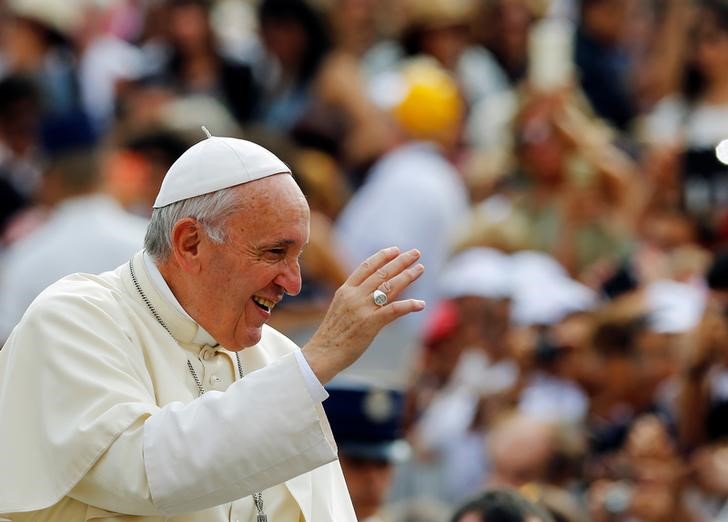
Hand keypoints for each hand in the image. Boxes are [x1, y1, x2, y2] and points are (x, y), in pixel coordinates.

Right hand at [302, 247, 424, 382]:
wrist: (322, 353)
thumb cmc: (331, 335)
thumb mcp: (339, 308)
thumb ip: (354, 297)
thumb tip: (371, 291)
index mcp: (345, 290)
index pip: (366, 267)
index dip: (382, 256)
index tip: (395, 249)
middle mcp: (354, 296)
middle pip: (382, 273)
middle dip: (401, 261)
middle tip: (416, 253)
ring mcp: (363, 308)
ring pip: (390, 286)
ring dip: (408, 276)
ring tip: (420, 269)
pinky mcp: (371, 323)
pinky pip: (394, 309)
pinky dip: (409, 305)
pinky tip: (421, 304)